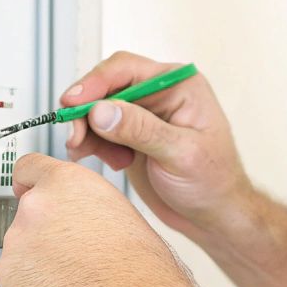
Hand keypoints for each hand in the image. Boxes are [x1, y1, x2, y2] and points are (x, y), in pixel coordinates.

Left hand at [0, 152, 189, 286]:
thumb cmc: (134, 260)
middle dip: (43, 232)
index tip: (23, 189)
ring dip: (37, 261)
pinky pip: (15, 278)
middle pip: (27, 213)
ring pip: (20, 248)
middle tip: (71, 253)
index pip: (27, 167)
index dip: (27, 182)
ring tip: (73, 276)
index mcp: (63, 181)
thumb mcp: (111, 206)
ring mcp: (17, 240)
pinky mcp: (8, 274)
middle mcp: (35, 204)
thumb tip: (67, 211)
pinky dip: (32, 286)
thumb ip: (77, 201)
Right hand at [61, 52, 256, 244]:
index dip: (95, 83)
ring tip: (86, 153)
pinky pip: (99, 131)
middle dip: (85, 111)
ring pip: (98, 110)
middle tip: (74, 137)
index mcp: (178, 85)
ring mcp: (144, 115)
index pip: (127, 69)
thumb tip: (101, 110)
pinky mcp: (131, 136)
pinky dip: (92, 144)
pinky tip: (102, 161)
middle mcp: (159, 94)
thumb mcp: (180, 154)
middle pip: (107, 87)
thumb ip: (140, 130)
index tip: (72, 102)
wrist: (214, 216)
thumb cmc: (213, 182)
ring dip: (87, 131)